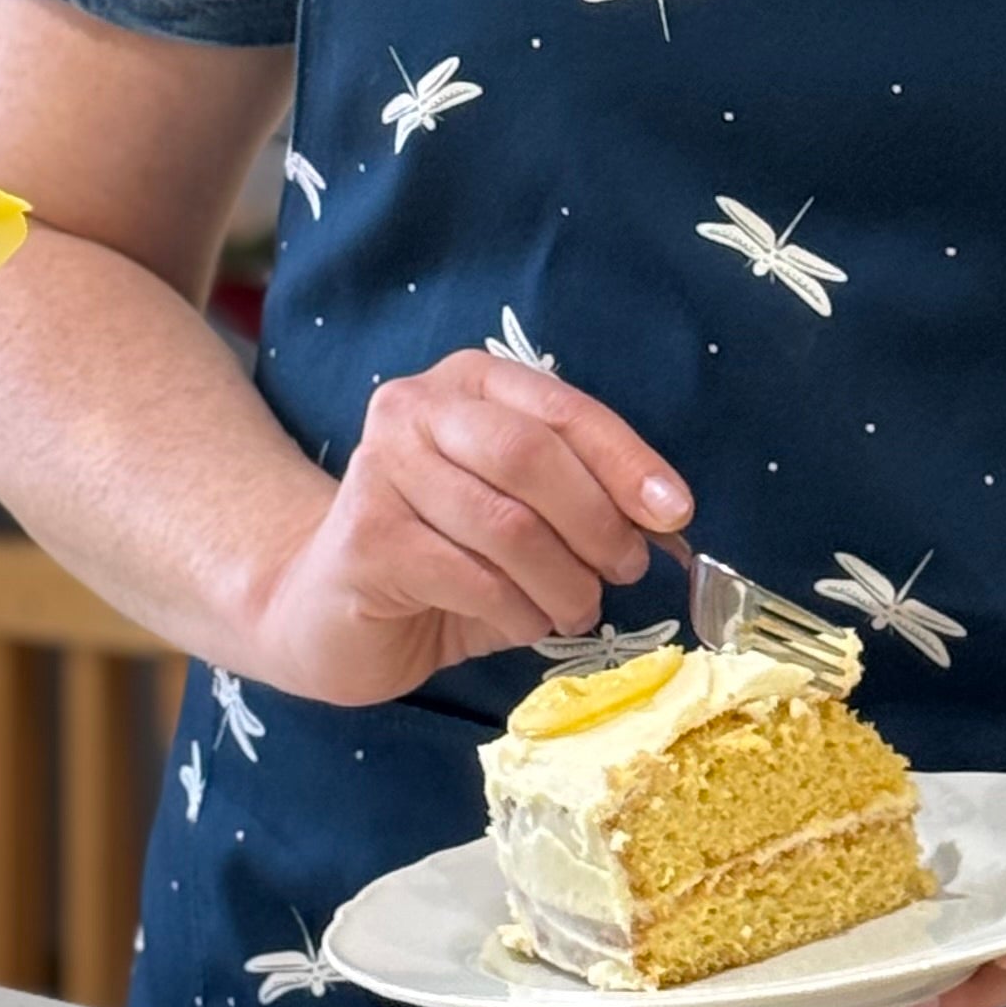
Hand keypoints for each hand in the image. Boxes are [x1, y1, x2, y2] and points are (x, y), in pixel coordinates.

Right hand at [244, 349, 690, 705]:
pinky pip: (469, 577)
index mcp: (470, 382)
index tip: (676, 514)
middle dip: (596, 521)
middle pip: (531, 454)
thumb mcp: (527, 518)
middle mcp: (416, 408)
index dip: (627, 462)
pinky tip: (525, 624)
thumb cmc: (445, 558)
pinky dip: (517, 611)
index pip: (565, 409)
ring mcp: (380, 469)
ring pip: (505, 523)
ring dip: (562, 580)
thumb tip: (669, 525)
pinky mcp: (365, 538)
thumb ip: (585, 505)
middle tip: (625, 570)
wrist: (330, 609)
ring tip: (578, 609)